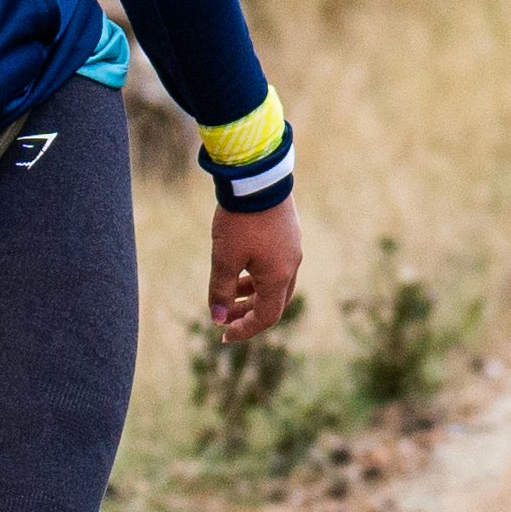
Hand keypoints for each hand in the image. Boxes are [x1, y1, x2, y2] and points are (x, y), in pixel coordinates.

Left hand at [209, 198, 304, 344]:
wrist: (257, 176)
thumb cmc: (240, 220)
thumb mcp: (224, 258)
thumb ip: (221, 290)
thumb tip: (217, 318)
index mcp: (278, 276)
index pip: (266, 317)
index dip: (245, 330)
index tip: (224, 335)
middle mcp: (291, 265)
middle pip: (274, 302)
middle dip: (250, 313)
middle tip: (227, 317)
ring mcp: (293, 247)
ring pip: (276, 282)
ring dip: (254, 292)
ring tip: (232, 290)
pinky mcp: (289, 232)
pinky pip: (277, 263)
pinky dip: (260, 274)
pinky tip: (242, 264)